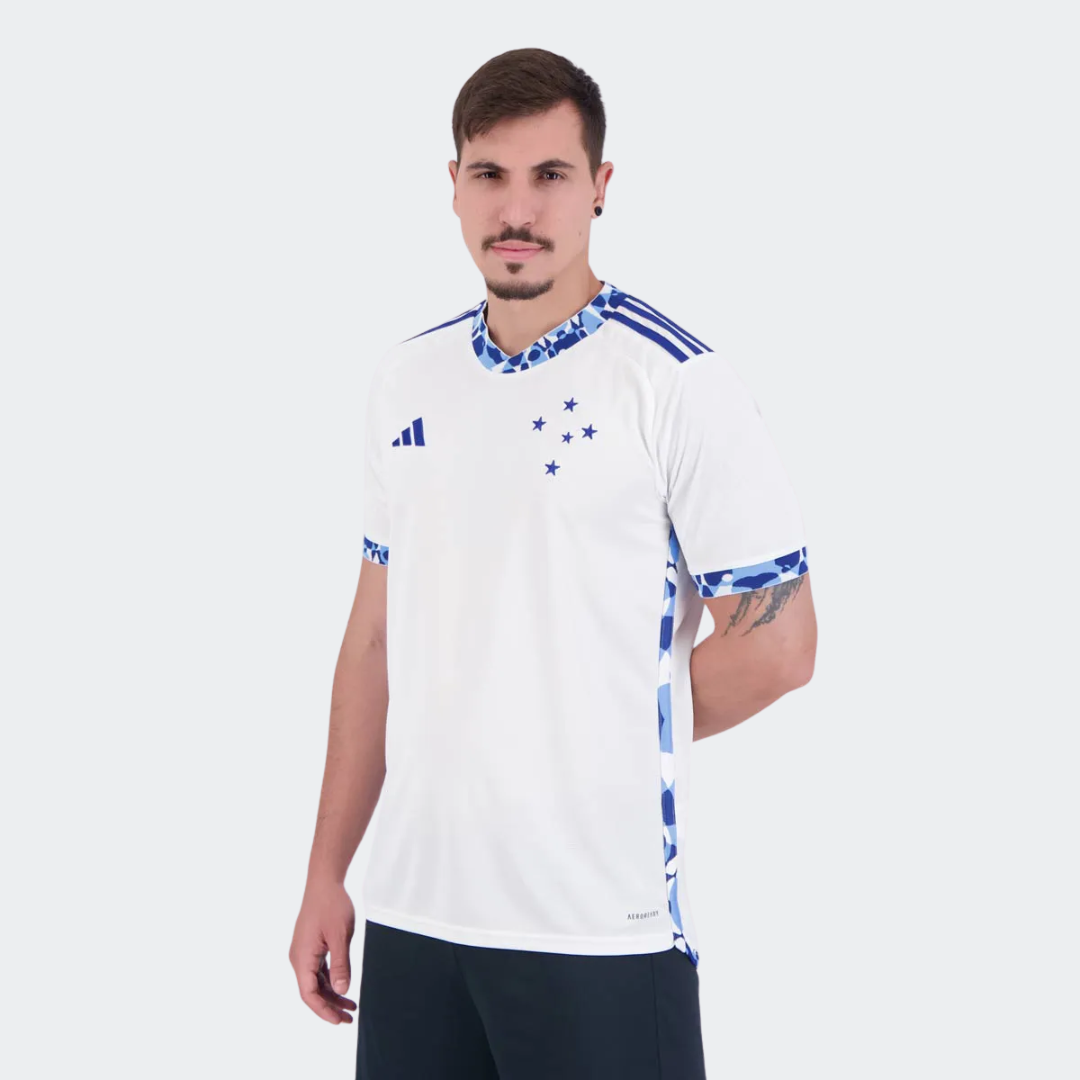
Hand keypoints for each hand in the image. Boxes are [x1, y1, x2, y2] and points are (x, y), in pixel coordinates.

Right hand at [289, 879, 358, 1023]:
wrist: (324, 882)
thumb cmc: (332, 905)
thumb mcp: (341, 936)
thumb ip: (341, 964)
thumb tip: (342, 990)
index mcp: (302, 958)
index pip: (309, 994)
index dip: (323, 1011)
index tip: (339, 1021)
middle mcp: (298, 958)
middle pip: (312, 991)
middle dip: (330, 1006)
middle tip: (349, 1018)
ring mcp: (303, 952)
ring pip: (315, 982)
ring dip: (331, 994)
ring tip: (350, 1006)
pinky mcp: (309, 946)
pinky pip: (317, 970)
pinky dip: (330, 980)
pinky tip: (343, 986)